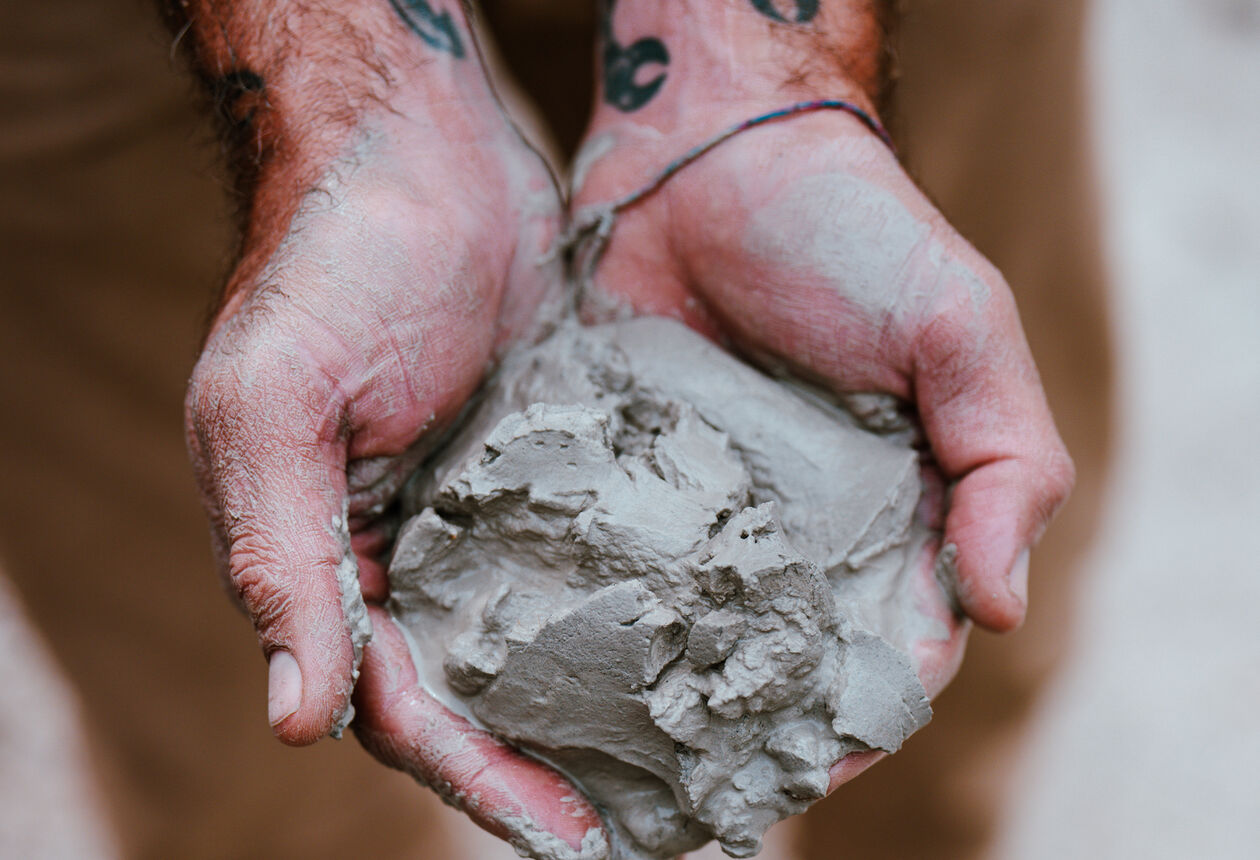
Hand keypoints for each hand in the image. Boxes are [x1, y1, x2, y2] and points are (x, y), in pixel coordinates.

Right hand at [180, 3, 602, 850]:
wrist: (420, 147)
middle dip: (546, 768)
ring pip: (542, 636)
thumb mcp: (275, 403)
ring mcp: (483, 507)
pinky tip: (699, 643)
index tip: (564, 839)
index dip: (473, 775)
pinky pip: (594, 554)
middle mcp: (406, 548)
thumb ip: (277, 556)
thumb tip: (293, 722)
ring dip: (598, 707)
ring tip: (685, 770)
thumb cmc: (331, 261)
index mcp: (326, 555)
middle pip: (476, 691)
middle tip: (640, 838)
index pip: (395, 700)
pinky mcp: (553, 460)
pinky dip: (633, 607)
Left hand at [572, 0, 1072, 791]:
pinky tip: (537, 669)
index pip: (881, 649)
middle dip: (733, 734)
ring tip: (597, 769)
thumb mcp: (960, 330)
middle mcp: (786, 529)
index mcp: (884, 514)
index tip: (794, 774)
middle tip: (674, 807)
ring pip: (674, 631)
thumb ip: (1006, 461)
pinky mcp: (611, 471)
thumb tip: (997, 610)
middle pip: (768, 663)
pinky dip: (575, 617)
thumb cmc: (851, 230)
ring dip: (647, 699)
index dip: (851, 718)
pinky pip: (592, 561)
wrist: (709, 150)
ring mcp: (693, 506)